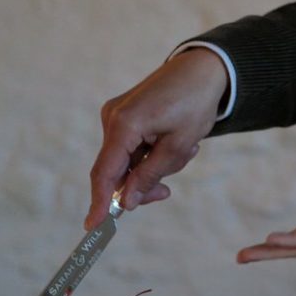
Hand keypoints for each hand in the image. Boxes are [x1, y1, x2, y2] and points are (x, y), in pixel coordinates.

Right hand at [88, 48, 228, 228]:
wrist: (203, 68)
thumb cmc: (195, 104)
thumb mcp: (179, 146)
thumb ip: (150, 175)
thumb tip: (126, 202)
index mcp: (124, 124)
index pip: (105, 173)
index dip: (99, 203)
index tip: (92, 227)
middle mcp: (113, 118)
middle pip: (117, 169)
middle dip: (141, 184)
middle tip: (166, 192)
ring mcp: (116, 115)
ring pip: (128, 160)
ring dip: (154, 165)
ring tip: (187, 149)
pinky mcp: (124, 114)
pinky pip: (132, 146)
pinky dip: (152, 152)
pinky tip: (175, 141)